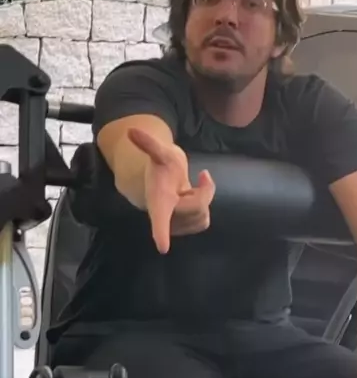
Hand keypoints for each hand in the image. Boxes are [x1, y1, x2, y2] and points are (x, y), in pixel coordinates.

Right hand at [128, 127, 215, 253]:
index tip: (162, 247)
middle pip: (198, 208)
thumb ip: (148, 143)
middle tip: (198, 178)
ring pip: (203, 215)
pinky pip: (204, 221)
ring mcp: (176, 228)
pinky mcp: (186, 230)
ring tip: (187, 192)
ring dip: (202, 199)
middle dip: (202, 191)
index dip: (161, 232)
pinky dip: (204, 207)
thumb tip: (131, 129)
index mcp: (158, 202)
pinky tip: (193, 200)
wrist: (161, 185)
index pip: (159, 219)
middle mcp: (165, 218)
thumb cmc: (162, 168)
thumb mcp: (160, 153)